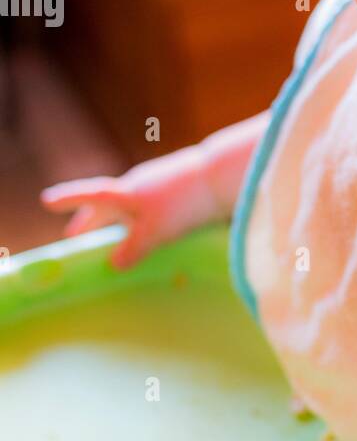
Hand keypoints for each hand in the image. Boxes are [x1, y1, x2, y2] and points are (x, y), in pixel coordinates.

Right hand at [40, 147, 219, 270]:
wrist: (225, 176)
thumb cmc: (185, 203)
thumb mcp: (155, 232)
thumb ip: (133, 248)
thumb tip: (114, 264)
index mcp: (126, 192)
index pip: (90, 196)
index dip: (69, 199)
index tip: (46, 201)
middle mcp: (138, 184)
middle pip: (107, 203)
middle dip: (90, 219)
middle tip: (75, 233)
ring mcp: (159, 183)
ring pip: (129, 203)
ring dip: (116, 219)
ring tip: (113, 233)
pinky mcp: (180, 188)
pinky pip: (150, 204)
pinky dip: (140, 217)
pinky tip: (151, 225)